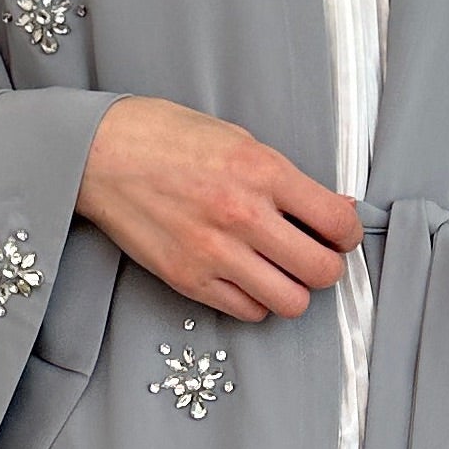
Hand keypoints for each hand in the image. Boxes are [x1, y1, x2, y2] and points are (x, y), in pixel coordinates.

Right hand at [75, 96, 361, 322]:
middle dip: (327, 266)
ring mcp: (214, 253)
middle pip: (322, 271)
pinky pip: (248, 311)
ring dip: (294, 289)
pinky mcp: (187, 279)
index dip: (349, 234)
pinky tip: (246, 276)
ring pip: (291, 302)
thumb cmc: (167, 137)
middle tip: (313, 254)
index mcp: (262, 171)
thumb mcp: (238, 139)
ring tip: (280, 270)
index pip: (339, 223)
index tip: (339, 233)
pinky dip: (256, 300)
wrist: (100, 153)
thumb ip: (288, 179)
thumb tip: (336, 210)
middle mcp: (242, 216)